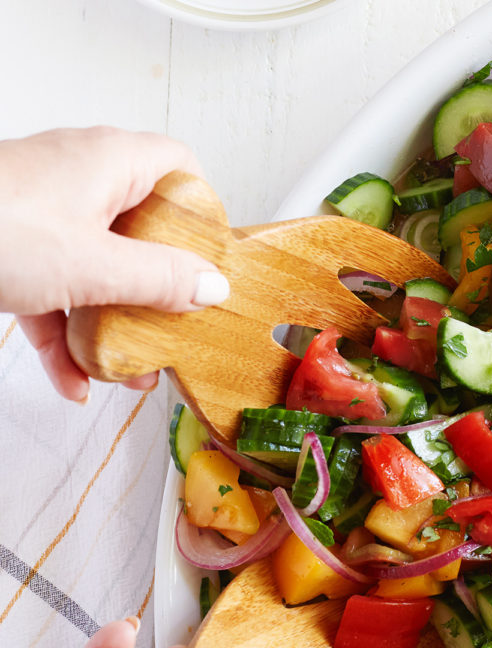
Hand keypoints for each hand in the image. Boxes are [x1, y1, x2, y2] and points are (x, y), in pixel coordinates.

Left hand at [0, 127, 229, 401]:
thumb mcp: (92, 264)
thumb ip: (160, 278)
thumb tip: (213, 286)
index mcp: (110, 163)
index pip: (180, 167)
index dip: (203, 209)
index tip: (212, 260)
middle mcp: (81, 182)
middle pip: (144, 231)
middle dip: (159, 288)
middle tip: (175, 323)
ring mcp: (46, 217)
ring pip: (100, 268)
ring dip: (115, 323)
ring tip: (130, 371)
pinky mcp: (17, 250)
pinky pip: (58, 292)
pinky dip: (67, 335)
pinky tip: (73, 380)